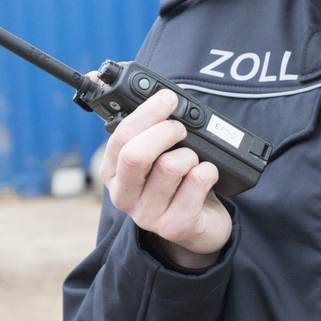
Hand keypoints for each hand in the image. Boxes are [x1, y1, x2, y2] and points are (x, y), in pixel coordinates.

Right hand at [99, 88, 231, 267]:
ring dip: (190, 154)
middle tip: (181, 128)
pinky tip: (207, 174)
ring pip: (170, 166)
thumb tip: (157, 94)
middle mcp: (124, 196)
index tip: (168, 99)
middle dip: (165, 131)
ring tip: (193, 160)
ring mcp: (148, 215)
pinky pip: (197, 182)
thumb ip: (149, 130)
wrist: (199, 226)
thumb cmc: (176, 183)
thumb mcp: (155, 156)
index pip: (120, 137)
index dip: (147, 113)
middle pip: (135, 155)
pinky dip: (208, 170)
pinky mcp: (175, 226)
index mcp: (112, 172)